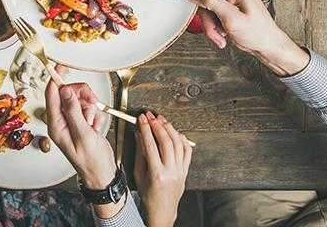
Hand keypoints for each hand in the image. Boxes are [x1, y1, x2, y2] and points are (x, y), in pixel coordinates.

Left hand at [45, 66, 115, 190]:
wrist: (102, 173)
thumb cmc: (91, 160)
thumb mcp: (83, 134)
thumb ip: (74, 111)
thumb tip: (65, 91)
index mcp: (55, 124)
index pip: (52, 94)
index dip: (56, 78)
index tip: (61, 65)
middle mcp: (61, 121)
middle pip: (68, 93)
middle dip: (82, 95)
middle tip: (93, 102)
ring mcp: (71, 121)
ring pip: (80, 99)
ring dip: (90, 107)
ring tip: (93, 123)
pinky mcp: (81, 122)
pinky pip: (88, 107)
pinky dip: (95, 114)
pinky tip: (96, 126)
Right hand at [133, 112, 191, 226]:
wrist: (162, 210)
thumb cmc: (149, 196)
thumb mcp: (139, 175)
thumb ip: (139, 154)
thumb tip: (139, 136)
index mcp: (157, 174)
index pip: (151, 145)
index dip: (145, 129)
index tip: (142, 119)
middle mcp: (171, 171)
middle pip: (166, 142)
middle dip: (157, 126)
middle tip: (151, 116)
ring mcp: (180, 171)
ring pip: (178, 144)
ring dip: (169, 129)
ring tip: (162, 120)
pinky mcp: (185, 170)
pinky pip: (187, 151)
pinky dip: (182, 139)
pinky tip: (175, 132)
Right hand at [187, 0, 310, 75]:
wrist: (266, 46)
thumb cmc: (258, 31)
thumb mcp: (232, 17)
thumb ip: (211, 2)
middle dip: (205, 10)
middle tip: (211, 23)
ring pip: (205, 4)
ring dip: (209, 22)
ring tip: (219, 33)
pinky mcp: (224, 8)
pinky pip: (209, 13)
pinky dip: (212, 26)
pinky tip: (221, 34)